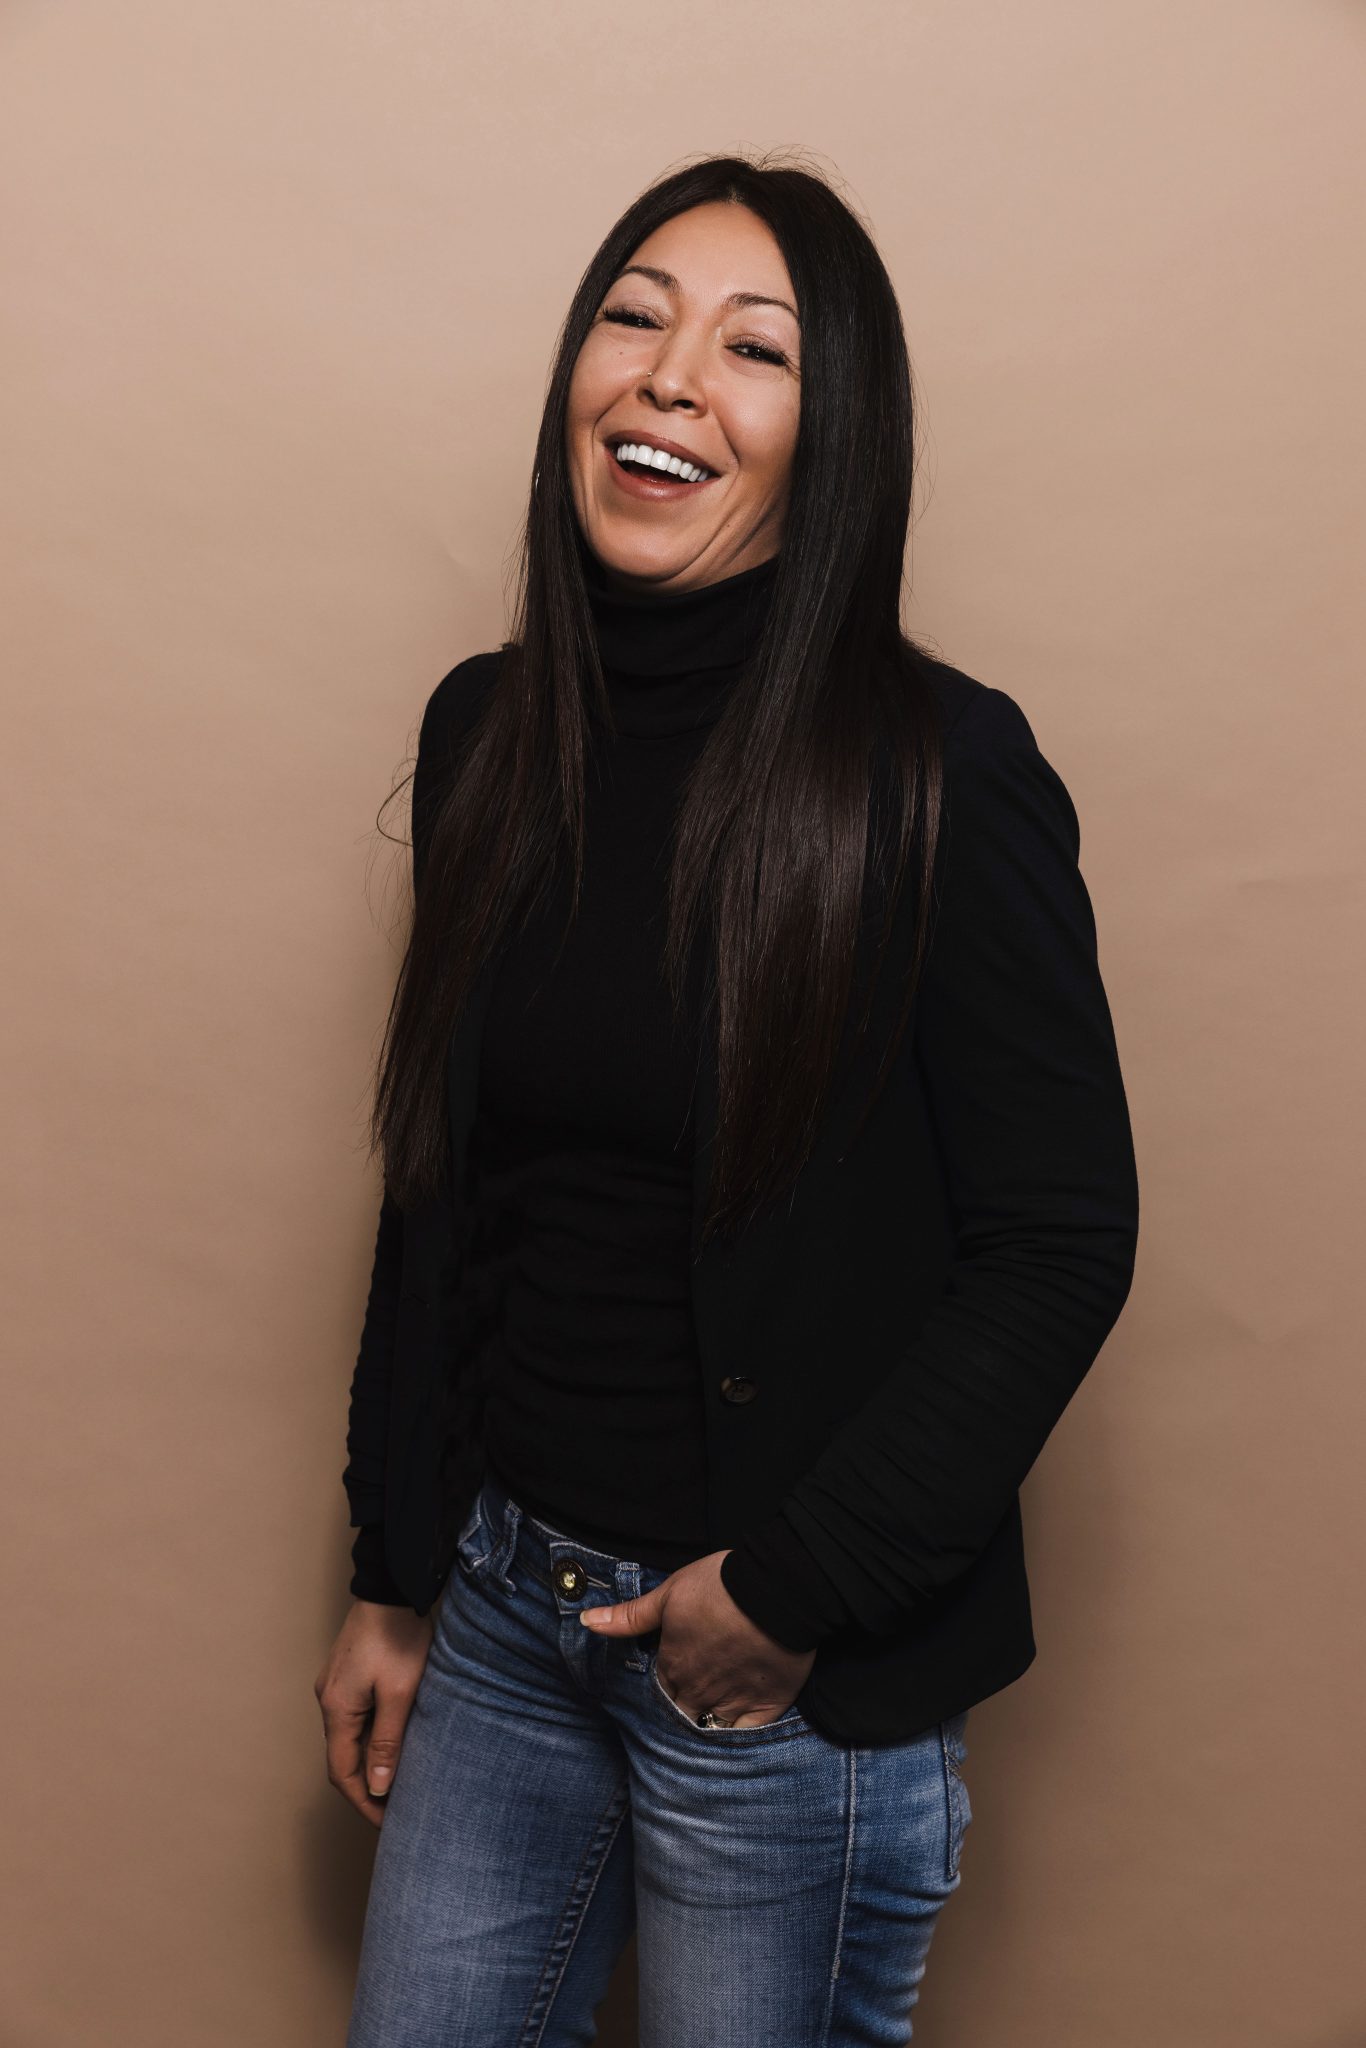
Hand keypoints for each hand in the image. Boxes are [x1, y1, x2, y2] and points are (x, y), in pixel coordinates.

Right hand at [314, 1599, 433, 1826]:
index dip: (364, 1802)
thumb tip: (376, 1787)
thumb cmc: (400, 1637)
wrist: (393, 1587)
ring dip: (370, 1761)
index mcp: (337, 1709)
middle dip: (366, 1787)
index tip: (387, 1823)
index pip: (342, 1772)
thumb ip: (387, 1741)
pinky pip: (354, 1717)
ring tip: (399, 1779)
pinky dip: (370, 1737)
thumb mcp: (401, 1693)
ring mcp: (335, 1685)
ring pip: (348, 1737)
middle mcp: (328, 1699)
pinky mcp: (347, 1674)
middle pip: (342, 1757)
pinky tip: (393, 1741)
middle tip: (396, 1807)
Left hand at [580, 1550, 815, 1727]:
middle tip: (688, 1702)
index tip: (671, 1680)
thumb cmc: (719, 1586)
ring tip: (708, 1720)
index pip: (658, 1690)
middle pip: (680, 1713)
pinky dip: (738, 1738)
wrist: (774, 1590)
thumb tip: (586, 1621)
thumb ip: (629, 1616)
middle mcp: (697, 1691)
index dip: (663, 1685)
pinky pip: (745, 1736)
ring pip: (708, 1729)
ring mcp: (731, 1702)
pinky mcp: (765, 1707)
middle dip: (680, 1710)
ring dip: (705, 1726)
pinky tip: (735, 1734)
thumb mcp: (669, 1593)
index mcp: (673, 1666)